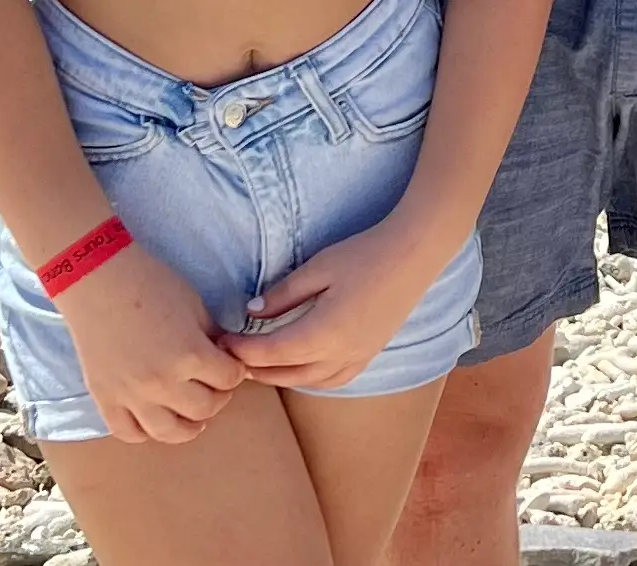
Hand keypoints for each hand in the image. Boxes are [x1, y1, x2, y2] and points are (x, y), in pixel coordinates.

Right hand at [54, 243, 248, 443]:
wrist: (98, 280)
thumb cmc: (150, 283)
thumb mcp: (195, 305)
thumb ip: (212, 337)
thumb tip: (225, 358)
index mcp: (190, 354)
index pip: (229, 379)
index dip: (235, 371)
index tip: (230, 364)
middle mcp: (162, 382)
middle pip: (205, 409)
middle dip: (217, 396)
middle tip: (214, 384)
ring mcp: (132, 396)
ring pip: (170, 433)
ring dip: (188, 425)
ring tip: (191, 414)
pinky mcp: (105, 400)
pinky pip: (130, 433)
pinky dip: (146, 430)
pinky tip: (154, 417)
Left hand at [216, 217, 454, 391]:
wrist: (415, 253)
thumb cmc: (365, 254)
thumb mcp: (318, 268)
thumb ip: (283, 295)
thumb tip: (252, 313)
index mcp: (323, 333)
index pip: (270, 352)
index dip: (242, 350)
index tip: (221, 341)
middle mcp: (340, 354)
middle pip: (286, 374)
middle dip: (255, 368)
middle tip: (231, 355)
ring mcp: (358, 357)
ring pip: (309, 383)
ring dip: (280, 377)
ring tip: (259, 364)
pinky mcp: (369, 353)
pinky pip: (333, 380)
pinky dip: (309, 379)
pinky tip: (299, 368)